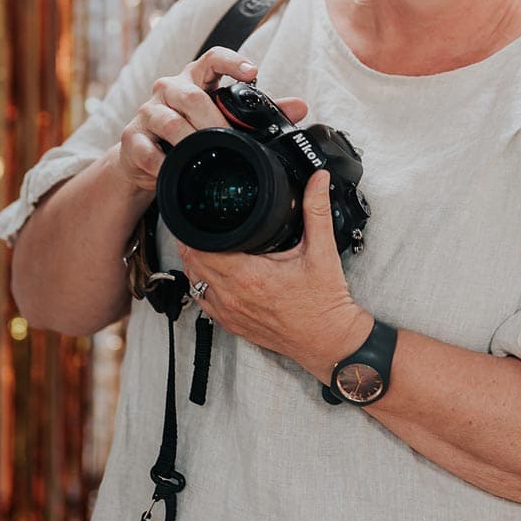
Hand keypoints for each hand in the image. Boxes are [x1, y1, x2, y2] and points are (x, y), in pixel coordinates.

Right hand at [112, 46, 307, 193]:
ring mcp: (148, 111)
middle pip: (190, 94)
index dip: (232, 61)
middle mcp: (170, 89)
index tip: (253, 72)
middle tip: (227, 135)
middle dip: (211, 117)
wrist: (146, 158)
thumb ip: (259, 113)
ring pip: (167, 119)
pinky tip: (172, 169)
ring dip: (187, 138)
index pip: (212, 58)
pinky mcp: (132, 137)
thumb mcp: (224, 119)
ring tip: (202, 152)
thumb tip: (300, 106)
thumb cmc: (191, 130)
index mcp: (196, 79)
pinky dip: (161, 161)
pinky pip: (146, 149)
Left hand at [178, 169, 371, 383]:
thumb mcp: (322, 250)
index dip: (195, 228)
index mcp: (249, 275)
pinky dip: (204, 283)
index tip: (202, 213)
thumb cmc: (324, 302)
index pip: (201, 248)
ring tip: (207, 243)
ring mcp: (229, 313)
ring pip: (194, 282)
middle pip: (192, 262)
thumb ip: (316, 209)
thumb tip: (318, 179)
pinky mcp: (232, 325)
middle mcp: (233, 297)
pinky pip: (204, 301)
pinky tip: (216, 272)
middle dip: (193, 240)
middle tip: (202, 222)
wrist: (328, 341)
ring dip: (196, 262)